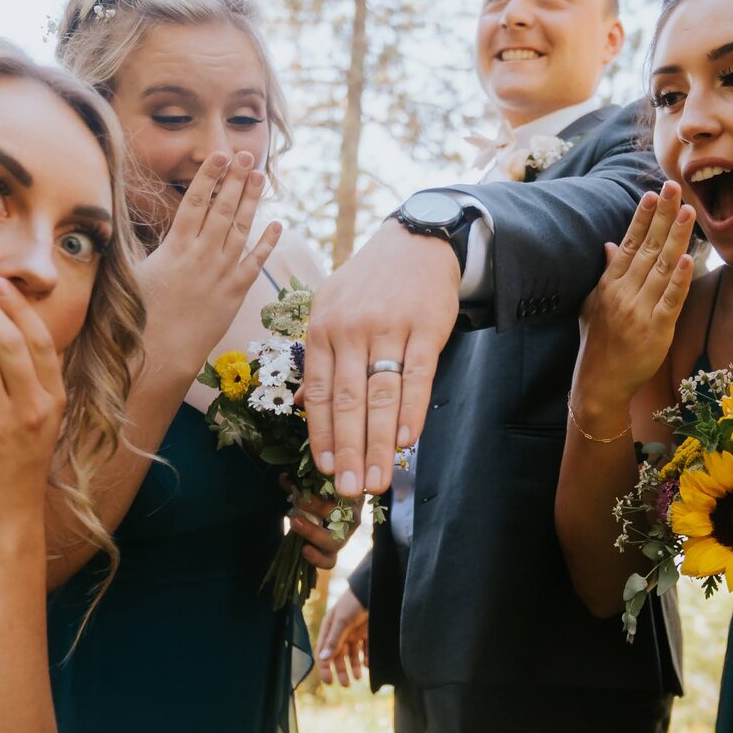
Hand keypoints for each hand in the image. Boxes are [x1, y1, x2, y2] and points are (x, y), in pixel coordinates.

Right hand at [136, 150, 281, 373]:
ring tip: (259, 175)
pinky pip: (255, 262)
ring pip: (241, 228)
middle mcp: (201, 255)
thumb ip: (131, 246)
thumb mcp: (130, 274)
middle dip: (234, 178)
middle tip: (245, 154)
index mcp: (175, 248)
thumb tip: (111, 222)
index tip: (218, 155)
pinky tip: (277, 224)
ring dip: (251, 200)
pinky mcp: (235, 293)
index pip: (195, 202)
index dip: (209, 176)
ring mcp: (221, 273)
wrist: (162, 354)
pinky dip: (267, 243)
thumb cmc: (139, 316)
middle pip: (222, 208)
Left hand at [284, 481, 352, 568]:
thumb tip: (285, 478)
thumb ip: (299, 482)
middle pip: (345, 515)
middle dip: (319, 507)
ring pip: (336, 540)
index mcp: (351, 496)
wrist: (314, 518)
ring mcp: (343, 537)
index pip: (350, 491)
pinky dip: (317, 558)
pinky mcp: (332, 553)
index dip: (334, 486)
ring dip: (313, 531)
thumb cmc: (317, 497)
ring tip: (295, 522)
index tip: (314, 479)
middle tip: (298, 499)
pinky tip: (304, 549)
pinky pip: (329, 561)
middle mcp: (352, 517)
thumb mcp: (310, 487)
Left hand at [304, 217, 462, 499]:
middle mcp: (350, 329)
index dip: (322, 434)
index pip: (320, 391)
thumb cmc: (369, 284)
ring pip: (380, 395)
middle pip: (349, 401)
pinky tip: (404, 442)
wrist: (416, 242)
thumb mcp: (332, 309)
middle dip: (348, 451)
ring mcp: (388, 328)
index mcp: (322, 327)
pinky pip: (416, 377)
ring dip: (377, 444)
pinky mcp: (425, 327)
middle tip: (348, 490)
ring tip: (376, 481)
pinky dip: (410, 412)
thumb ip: (321, 357)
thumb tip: (307, 405)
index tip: (324, 469)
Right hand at [316, 585, 369, 686]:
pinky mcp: (368, 633)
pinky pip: (365, 650)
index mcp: (330, 629)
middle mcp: (341, 633)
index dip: (325, 668)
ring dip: (354, 667)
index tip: (329, 681)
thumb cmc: (354, 602)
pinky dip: (366, 658)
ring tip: (359, 677)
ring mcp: (355, 633)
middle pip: (338, 657)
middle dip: (341, 671)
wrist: (375, 588)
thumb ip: (334, 640)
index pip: (324, 652)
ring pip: (352, 655)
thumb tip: (323, 659)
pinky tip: (368, 665)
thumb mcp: (342, 620)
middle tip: (346, 685)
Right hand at [575, 185, 694, 416]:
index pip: (629, 243)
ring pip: (662, 267)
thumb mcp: (593, 303)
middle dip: (662, 216)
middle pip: (648, 247)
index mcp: (610, 284)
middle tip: (674, 188)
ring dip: (677, 237)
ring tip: (689, 212)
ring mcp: (640, 310)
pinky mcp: (656, 329)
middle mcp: (624, 293)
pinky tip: (691, 258)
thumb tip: (612, 245)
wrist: (599, 382)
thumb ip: (606, 273)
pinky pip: (671, 299)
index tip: (652, 194)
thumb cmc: (597, 342)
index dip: (642, 217)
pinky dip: (681, 278)